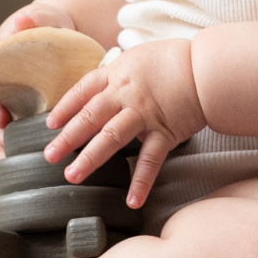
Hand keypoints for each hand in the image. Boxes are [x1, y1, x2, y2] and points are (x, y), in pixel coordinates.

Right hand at [0, 1, 76, 135]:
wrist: (63, 32)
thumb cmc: (49, 23)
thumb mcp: (45, 17)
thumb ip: (36, 18)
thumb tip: (23, 19)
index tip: (1, 118)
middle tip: (9, 141)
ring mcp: (10, 92)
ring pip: (2, 118)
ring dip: (10, 135)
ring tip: (22, 150)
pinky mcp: (24, 102)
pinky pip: (19, 121)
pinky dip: (25, 134)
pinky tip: (38, 145)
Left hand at [44, 39, 205, 208]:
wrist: (207, 68)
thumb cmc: (174, 59)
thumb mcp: (138, 56)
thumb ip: (118, 73)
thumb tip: (101, 87)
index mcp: (117, 74)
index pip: (83, 90)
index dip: (65, 108)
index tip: (50, 124)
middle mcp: (126, 95)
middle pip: (89, 117)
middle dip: (67, 138)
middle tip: (49, 156)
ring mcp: (145, 115)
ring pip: (111, 138)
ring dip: (90, 159)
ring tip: (72, 176)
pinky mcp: (165, 132)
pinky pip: (150, 160)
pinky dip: (141, 182)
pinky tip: (131, 201)